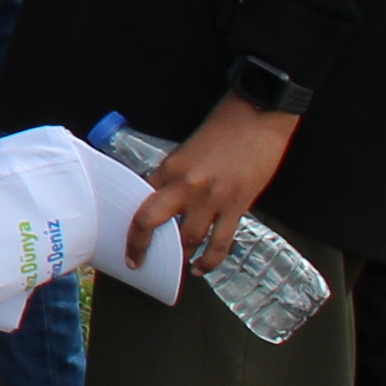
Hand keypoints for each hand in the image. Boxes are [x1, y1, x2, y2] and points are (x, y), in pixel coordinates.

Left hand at [126, 91, 298, 275]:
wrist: (258, 118)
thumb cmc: (224, 127)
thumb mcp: (188, 149)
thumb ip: (176, 174)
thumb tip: (168, 198)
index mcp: (169, 167)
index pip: (140, 199)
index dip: (131, 219)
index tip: (127, 235)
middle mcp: (185, 185)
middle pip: (152, 222)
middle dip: (140, 246)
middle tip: (137, 261)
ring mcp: (211, 199)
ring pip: (188, 239)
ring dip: (181, 256)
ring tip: (177, 266)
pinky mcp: (237, 206)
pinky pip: (220, 242)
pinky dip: (210, 259)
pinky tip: (202, 267)